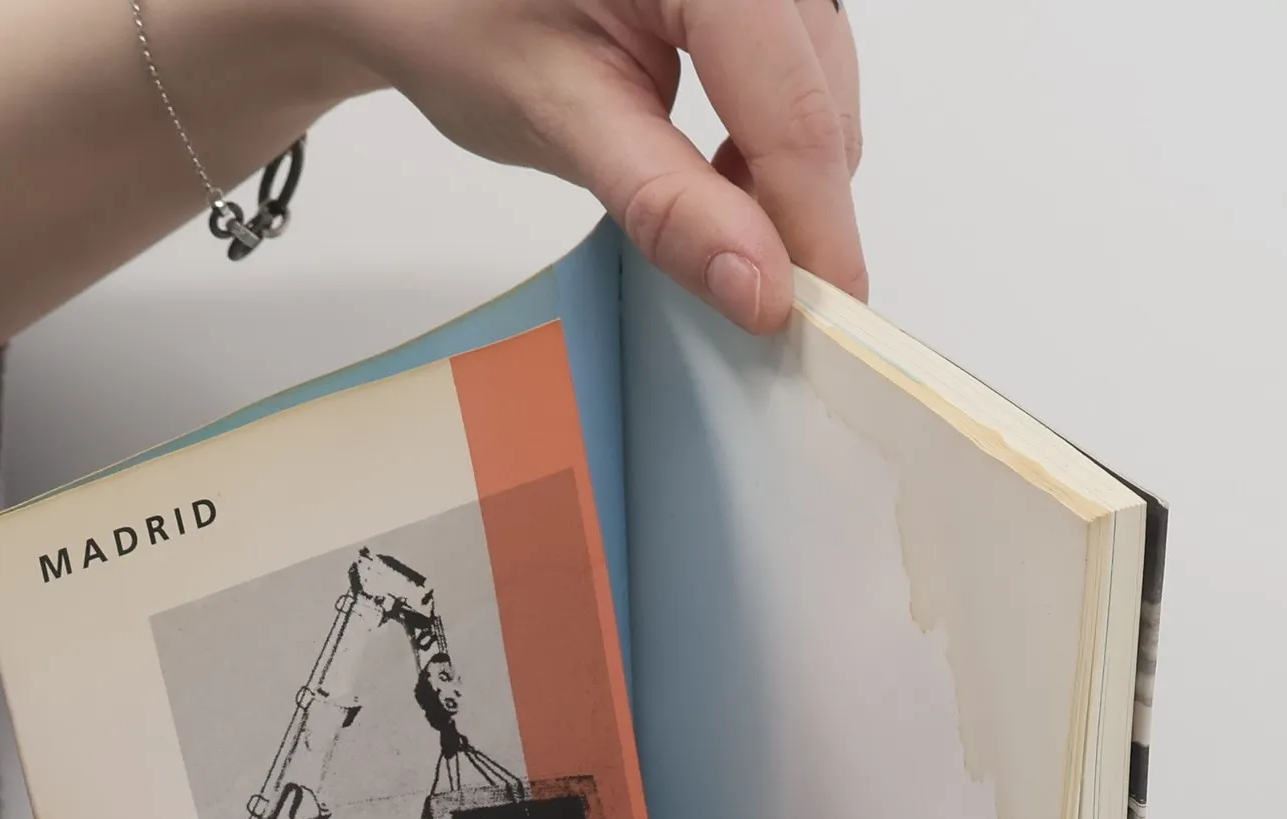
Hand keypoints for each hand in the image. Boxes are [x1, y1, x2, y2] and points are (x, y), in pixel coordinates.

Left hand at [310, 0, 866, 330]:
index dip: (815, 224)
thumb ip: (666, 204)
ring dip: (791, 179)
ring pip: (825, 88)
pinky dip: (774, 144)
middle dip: (806, 209)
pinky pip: (803, 72)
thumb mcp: (559, 116)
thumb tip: (759, 287)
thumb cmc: (460, 19)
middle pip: (822, 95)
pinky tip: (722, 182)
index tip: (825, 321)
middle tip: (771, 305)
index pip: (793, 106)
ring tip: (723, 231)